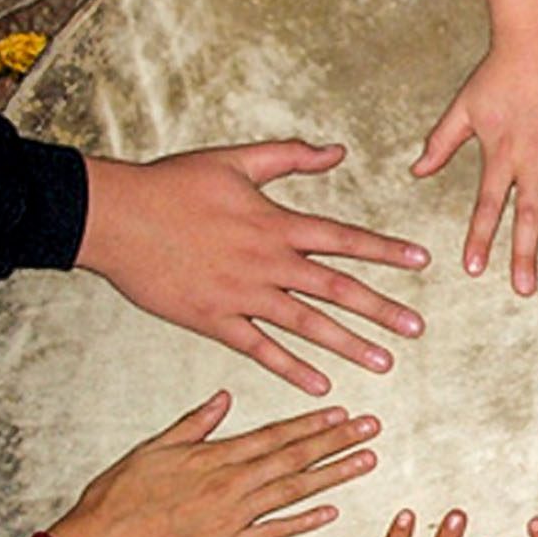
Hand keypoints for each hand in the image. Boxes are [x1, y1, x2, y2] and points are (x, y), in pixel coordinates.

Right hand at [49, 392, 378, 536]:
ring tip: (366, 461)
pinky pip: (273, 532)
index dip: (312, 422)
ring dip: (333, 475)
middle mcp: (231, 483)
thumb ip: (194, 424)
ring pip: (293, 491)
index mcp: (214, 456)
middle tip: (372, 429)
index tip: (342, 412)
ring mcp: (232, 517)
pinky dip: (303, 521)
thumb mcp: (153, 449)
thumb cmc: (117, 499)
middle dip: (337, 441)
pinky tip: (331, 511)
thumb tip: (222, 399)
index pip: (275, 434)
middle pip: (294, 457)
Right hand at [76, 142, 429, 395]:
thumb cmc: (172, 184)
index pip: (344, 238)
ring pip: (307, 325)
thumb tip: (337, 150)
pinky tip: (322, 385)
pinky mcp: (214, 320)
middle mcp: (267, 262)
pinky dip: (292, 368)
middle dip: (381, 310)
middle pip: (336, 288)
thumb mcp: (235, 160)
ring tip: (383, 362)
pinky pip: (261, 349)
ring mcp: (242, 295)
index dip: (385, 250)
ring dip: (348, 345)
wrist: (116, 217)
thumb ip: (290, 157)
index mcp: (275, 223)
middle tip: (416, 329)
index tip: (421, 262)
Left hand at [411, 40, 537, 294]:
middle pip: (529, 214)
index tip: (474, 269)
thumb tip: (416, 171)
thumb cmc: (498, 71)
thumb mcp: (463, 107)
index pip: (488, 205)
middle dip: (525, 254)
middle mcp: (533, 157)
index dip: (480, 238)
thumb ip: (440, 143)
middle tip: (524, 289)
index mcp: (500, 153)